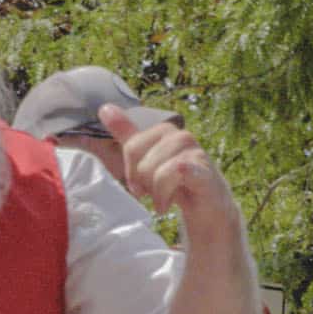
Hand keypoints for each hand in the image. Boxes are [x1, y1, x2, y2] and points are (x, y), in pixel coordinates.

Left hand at [101, 106, 237, 231]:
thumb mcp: (146, 157)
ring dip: (157, 194)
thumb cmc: (175, 181)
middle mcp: (182, 137)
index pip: (132, 147)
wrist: (208, 205)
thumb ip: (128, 134)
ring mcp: (196, 154)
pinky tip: (169, 202)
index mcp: (165, 132)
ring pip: (158, 172)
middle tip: (156, 193)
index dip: (131, 171)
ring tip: (165, 199)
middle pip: (143, 163)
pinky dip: (167, 193)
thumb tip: (104, 108)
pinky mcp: (206, 173)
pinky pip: (178, 173)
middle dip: (145, 184)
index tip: (139, 185)